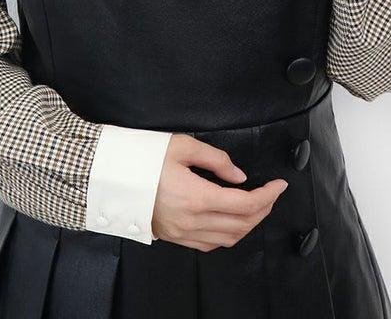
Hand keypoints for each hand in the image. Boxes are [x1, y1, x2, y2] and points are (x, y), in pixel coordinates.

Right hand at [151, 134, 288, 251]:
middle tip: (271, 193)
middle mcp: (192, 220)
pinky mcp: (175, 237)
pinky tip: (231, 220)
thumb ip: (216, 160)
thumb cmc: (143, 158)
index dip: (268, 196)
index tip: (279, 185)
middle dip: (263, 209)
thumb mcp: (182, 146)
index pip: (245, 204)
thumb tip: (240, 176)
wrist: (112, 177)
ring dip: (248, 224)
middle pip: (242, 224)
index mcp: (196, 197)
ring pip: (229, 238)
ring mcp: (183, 233)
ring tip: (256, 206)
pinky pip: (210, 244)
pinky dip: (229, 234)